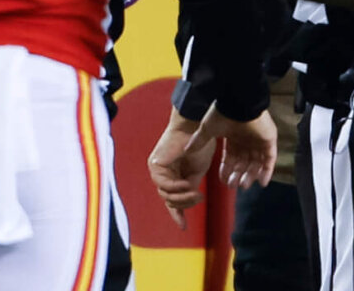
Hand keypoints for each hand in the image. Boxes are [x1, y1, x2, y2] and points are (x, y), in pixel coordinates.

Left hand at [147, 108, 216, 228]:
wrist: (196, 127)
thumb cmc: (199, 145)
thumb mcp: (198, 171)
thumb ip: (191, 186)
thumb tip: (188, 200)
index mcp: (174, 176)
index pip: (172, 200)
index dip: (177, 213)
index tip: (183, 227)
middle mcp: (163, 175)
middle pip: (169, 200)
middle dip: (184, 204)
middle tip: (199, 198)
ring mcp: (157, 171)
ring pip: (165, 195)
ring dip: (181, 197)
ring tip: (196, 193)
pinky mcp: (154, 165)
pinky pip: (163, 184)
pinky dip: (175, 188)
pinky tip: (187, 186)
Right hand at [182, 105, 276, 190]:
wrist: (238, 103)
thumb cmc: (223, 114)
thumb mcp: (208, 129)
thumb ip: (199, 140)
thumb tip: (186, 150)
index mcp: (234, 137)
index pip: (231, 158)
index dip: (228, 170)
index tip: (224, 181)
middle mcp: (247, 139)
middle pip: (244, 162)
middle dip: (238, 175)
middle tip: (233, 186)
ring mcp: (259, 140)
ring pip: (256, 163)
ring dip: (251, 175)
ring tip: (243, 185)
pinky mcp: (269, 140)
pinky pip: (270, 159)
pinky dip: (267, 171)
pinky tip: (262, 182)